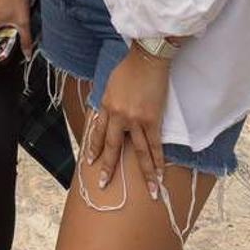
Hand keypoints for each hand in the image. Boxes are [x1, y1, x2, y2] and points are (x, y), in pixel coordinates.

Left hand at [80, 49, 171, 199]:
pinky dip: (158, 160)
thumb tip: (107, 114)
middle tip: (104, 184)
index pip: (97, 133)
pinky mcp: (152, 120)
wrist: (146, 59)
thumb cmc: (128, 68)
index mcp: (105, 107)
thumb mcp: (109, 85)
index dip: (93, 148)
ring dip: (144, 173)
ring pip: (138, 152)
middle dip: (108, 167)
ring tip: (149, 190)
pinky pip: (155, 145)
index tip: (90, 162)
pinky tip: (160, 173)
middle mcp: (117, 117)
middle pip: (112, 147)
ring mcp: (135, 120)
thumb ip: (108, 102)